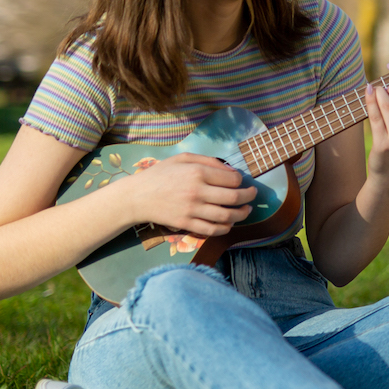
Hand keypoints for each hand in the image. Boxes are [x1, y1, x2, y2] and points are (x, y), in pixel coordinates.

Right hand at [118, 152, 254, 237]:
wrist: (136, 197)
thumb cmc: (160, 175)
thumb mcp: (183, 158)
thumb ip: (209, 161)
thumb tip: (232, 171)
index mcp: (197, 172)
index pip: (232, 179)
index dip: (241, 181)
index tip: (241, 182)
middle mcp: (197, 191)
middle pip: (234, 198)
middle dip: (249, 197)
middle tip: (252, 196)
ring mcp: (192, 210)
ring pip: (227, 216)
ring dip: (242, 214)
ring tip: (246, 211)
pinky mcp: (186, 224)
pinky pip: (212, 229)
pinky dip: (225, 228)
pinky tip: (229, 223)